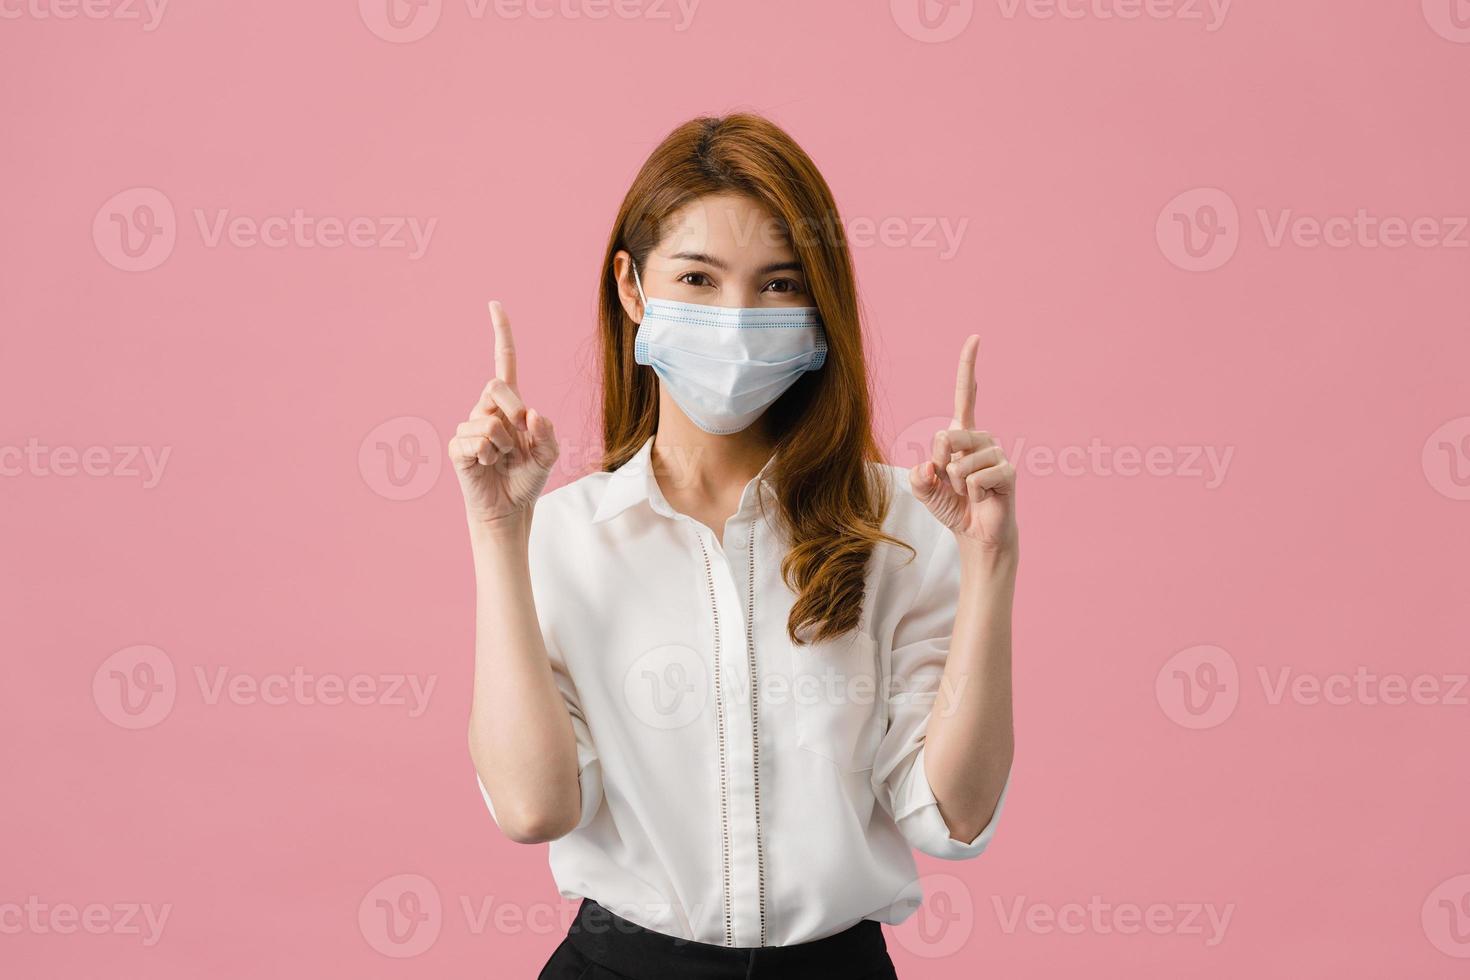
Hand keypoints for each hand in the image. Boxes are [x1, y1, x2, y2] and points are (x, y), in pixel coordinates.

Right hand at [449, 301, 558, 528]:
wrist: (510, 508)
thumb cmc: (527, 478)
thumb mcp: (549, 455)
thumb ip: (547, 432)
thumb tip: (530, 413)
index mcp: (509, 405)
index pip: (504, 363)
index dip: (501, 334)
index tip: (494, 304)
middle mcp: (485, 410)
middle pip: (496, 385)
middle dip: (513, 411)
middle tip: (518, 441)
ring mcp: (469, 427)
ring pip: (490, 420)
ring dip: (505, 445)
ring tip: (503, 461)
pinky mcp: (458, 447)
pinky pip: (477, 441)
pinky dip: (489, 456)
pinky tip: (487, 466)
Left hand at [908, 335, 1017, 554]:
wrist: (975, 534)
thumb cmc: (952, 506)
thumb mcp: (924, 488)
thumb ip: (917, 476)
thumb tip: (930, 467)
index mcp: (962, 434)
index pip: (965, 395)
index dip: (968, 367)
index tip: (975, 338)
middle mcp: (981, 438)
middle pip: (947, 436)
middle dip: (939, 464)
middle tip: (950, 483)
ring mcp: (997, 454)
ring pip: (959, 464)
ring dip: (956, 485)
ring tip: (969, 493)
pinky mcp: (1008, 473)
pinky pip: (974, 479)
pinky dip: (971, 494)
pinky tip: (983, 498)